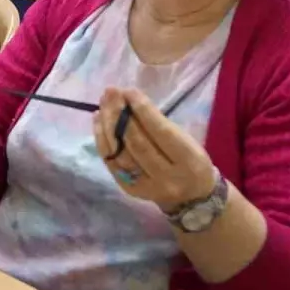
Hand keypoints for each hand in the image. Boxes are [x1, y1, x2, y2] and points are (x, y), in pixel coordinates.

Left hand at [92, 88, 216, 212]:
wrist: (191, 198)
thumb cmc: (190, 161)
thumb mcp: (187, 141)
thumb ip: (160, 125)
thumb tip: (130, 101)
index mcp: (188, 161)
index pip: (161, 132)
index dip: (143, 110)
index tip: (129, 91)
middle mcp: (167, 176)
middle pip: (137, 143)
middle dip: (121, 115)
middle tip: (111, 92)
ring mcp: (146, 186)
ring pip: (121, 153)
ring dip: (108, 125)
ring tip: (103, 103)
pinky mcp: (130, 190)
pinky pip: (112, 162)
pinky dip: (102, 140)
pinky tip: (98, 121)